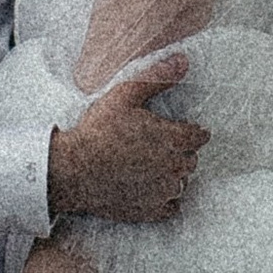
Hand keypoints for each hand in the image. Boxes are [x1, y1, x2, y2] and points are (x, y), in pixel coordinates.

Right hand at [48, 54, 205, 224]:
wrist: (73, 171)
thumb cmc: (98, 131)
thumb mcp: (125, 95)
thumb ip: (157, 78)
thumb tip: (183, 60)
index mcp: (174, 139)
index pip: (200, 136)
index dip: (191, 131)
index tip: (179, 130)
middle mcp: (175, 167)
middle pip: (191, 160)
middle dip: (181, 152)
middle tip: (158, 146)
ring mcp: (164, 191)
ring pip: (182, 182)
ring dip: (172, 175)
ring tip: (150, 166)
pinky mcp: (151, 211)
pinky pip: (171, 206)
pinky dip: (165, 199)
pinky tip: (149, 189)